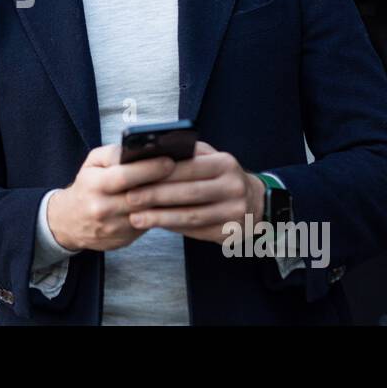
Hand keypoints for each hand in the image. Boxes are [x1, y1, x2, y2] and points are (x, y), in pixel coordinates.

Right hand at [46, 142, 178, 251]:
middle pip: (140, 197)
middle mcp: (102, 208)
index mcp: (94, 185)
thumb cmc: (87, 185)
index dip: (149, 169)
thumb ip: (113, 154)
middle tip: (188, 173)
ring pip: (148, 214)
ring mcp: (113, 228)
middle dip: (165, 184)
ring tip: (186, 188)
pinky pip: (147, 226)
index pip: (124, 176)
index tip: (170, 160)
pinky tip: (175, 204)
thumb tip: (138, 148)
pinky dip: (162, 215)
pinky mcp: (122, 241)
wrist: (68, 222)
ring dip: (168, 202)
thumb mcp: (92, 164)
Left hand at [121, 141, 264, 243]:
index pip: (189, 167)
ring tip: (136, 218)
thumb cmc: (221, 176)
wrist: (256, 203)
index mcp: (226, 164)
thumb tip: (152, 155)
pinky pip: (197, 231)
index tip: (136, 177)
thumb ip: (186, 154)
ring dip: (161, 218)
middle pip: (189, 193)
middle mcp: (234, 187)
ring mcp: (235, 212)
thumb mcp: (211, 158)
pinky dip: (174, 228)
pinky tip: (156, 225)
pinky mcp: (231, 232)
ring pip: (192, 216)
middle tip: (130, 199)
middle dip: (156, 196)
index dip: (161, 173)